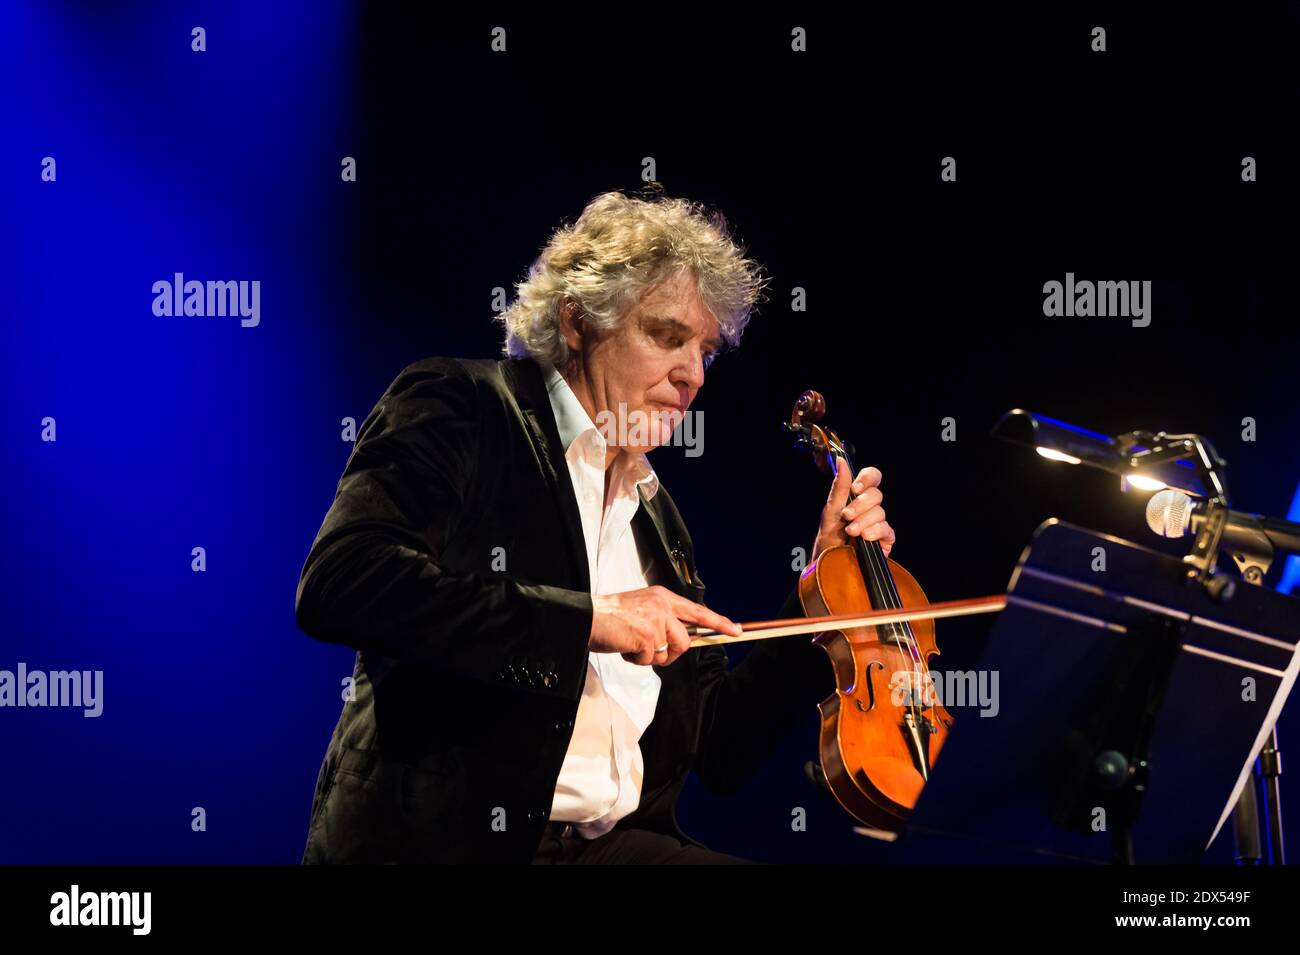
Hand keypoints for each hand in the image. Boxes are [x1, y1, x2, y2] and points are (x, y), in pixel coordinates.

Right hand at [589, 585, 741, 666]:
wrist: (587, 618)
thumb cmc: (610, 617)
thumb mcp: (642, 609)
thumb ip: (662, 620)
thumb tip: (677, 640)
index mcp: (663, 597)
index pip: (698, 611)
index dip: (719, 622)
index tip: (736, 630)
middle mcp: (663, 606)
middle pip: (684, 642)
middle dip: (669, 654)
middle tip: (646, 649)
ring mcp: (656, 620)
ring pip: (668, 654)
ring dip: (649, 657)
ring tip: (630, 644)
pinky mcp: (647, 636)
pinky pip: (649, 660)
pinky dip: (635, 660)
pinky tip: (623, 646)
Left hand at [811, 460, 895, 559]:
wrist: (830, 564)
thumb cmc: (828, 539)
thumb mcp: (831, 511)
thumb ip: (839, 487)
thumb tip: (841, 460)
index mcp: (857, 497)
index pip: (872, 477)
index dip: (868, 478)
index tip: (856, 487)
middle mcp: (870, 508)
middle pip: (876, 494)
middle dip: (860, 505)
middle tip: (846, 516)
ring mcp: (878, 523)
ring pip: (880, 512)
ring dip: (863, 521)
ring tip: (851, 532)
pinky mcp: (885, 539)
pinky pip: (887, 529)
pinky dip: (874, 532)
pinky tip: (864, 538)